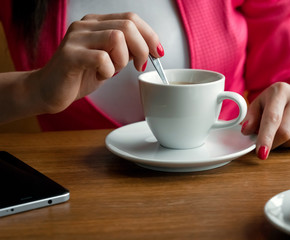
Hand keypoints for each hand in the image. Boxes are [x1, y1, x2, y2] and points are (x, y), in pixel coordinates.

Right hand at [32, 12, 162, 113]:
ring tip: (113, 71)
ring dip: (123, 59)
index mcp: (96, 23)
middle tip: (140, 66)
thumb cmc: (81, 76)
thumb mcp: (110, 61)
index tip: (157, 53)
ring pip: (116, 37)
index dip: (150, 35)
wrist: (48, 91)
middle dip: (142, 48)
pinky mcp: (70, 56)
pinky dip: (108, 71)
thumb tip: (149, 48)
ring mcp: (76, 38)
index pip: (131, 18)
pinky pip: (102, 58)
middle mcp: (85, 25)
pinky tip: (100, 76)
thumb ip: (126, 51)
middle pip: (127, 25)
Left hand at [241, 82, 289, 159]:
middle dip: (273, 143)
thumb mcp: (258, 106)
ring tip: (281, 134)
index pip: (272, 118)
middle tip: (267, 144)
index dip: (266, 137)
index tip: (261, 153)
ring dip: (285, 144)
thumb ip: (250, 118)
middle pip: (285, 132)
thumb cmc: (274, 104)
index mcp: (280, 90)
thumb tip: (247, 130)